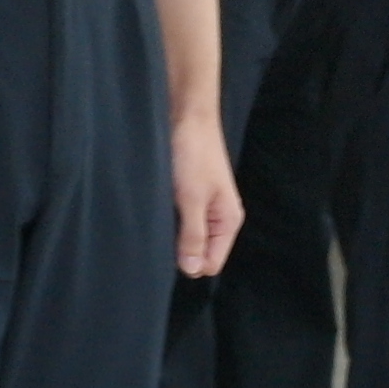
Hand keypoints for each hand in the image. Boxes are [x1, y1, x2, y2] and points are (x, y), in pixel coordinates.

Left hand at [169, 106, 243, 277]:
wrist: (188, 118)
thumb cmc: (193, 154)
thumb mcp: (192, 199)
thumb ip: (193, 235)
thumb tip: (192, 269)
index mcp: (228, 221)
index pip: (211, 264)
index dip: (190, 262)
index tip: (171, 247)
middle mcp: (220, 218)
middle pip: (201, 253)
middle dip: (181, 250)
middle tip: (163, 231)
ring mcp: (206, 208)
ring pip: (189, 238)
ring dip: (174, 234)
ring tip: (162, 217)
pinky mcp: (192, 198)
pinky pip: (182, 223)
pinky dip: (171, 221)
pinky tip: (160, 209)